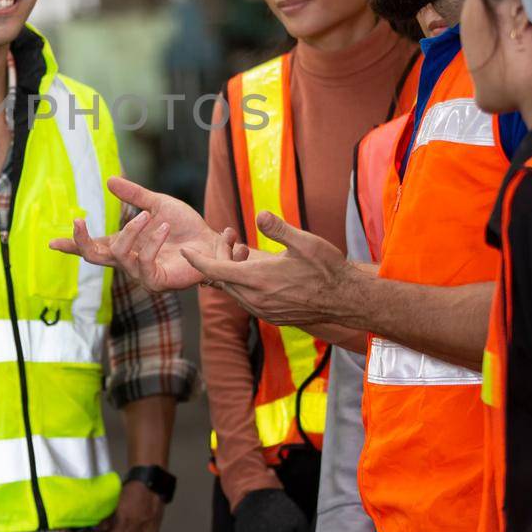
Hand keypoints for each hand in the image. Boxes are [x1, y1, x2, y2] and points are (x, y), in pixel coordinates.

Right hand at [49, 176, 219, 291]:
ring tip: (149, 217)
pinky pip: (143, 262)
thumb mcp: (157, 204)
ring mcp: (140, 273)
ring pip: (119, 254)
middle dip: (81, 240)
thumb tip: (109, 180)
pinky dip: (151, 242)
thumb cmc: (187, 227)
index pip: (92, 246)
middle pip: (93, 256)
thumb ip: (134, 195)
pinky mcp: (156, 281)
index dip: (72, 245)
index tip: (51, 243)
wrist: (213, 243)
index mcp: (125, 244)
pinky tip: (164, 227)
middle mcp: (129, 261)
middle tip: (78, 220)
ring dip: (132, 232)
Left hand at [181, 211, 359, 327]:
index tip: (184, 250)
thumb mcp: (304, 242)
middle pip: (222, 280)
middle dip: (219, 259)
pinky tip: (253, 272)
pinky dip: (241, 285)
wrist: (346, 300)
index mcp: (258, 279)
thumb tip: (259, 214)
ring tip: (241, 252)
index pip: (215, 271)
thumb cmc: (327, 269)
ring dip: (230, 273)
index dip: (197, 260)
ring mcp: (263, 311)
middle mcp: (255, 299)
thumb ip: (278, 228)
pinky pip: (246, 300)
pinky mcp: (271, 317)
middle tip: (230, 238)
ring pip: (233, 291)